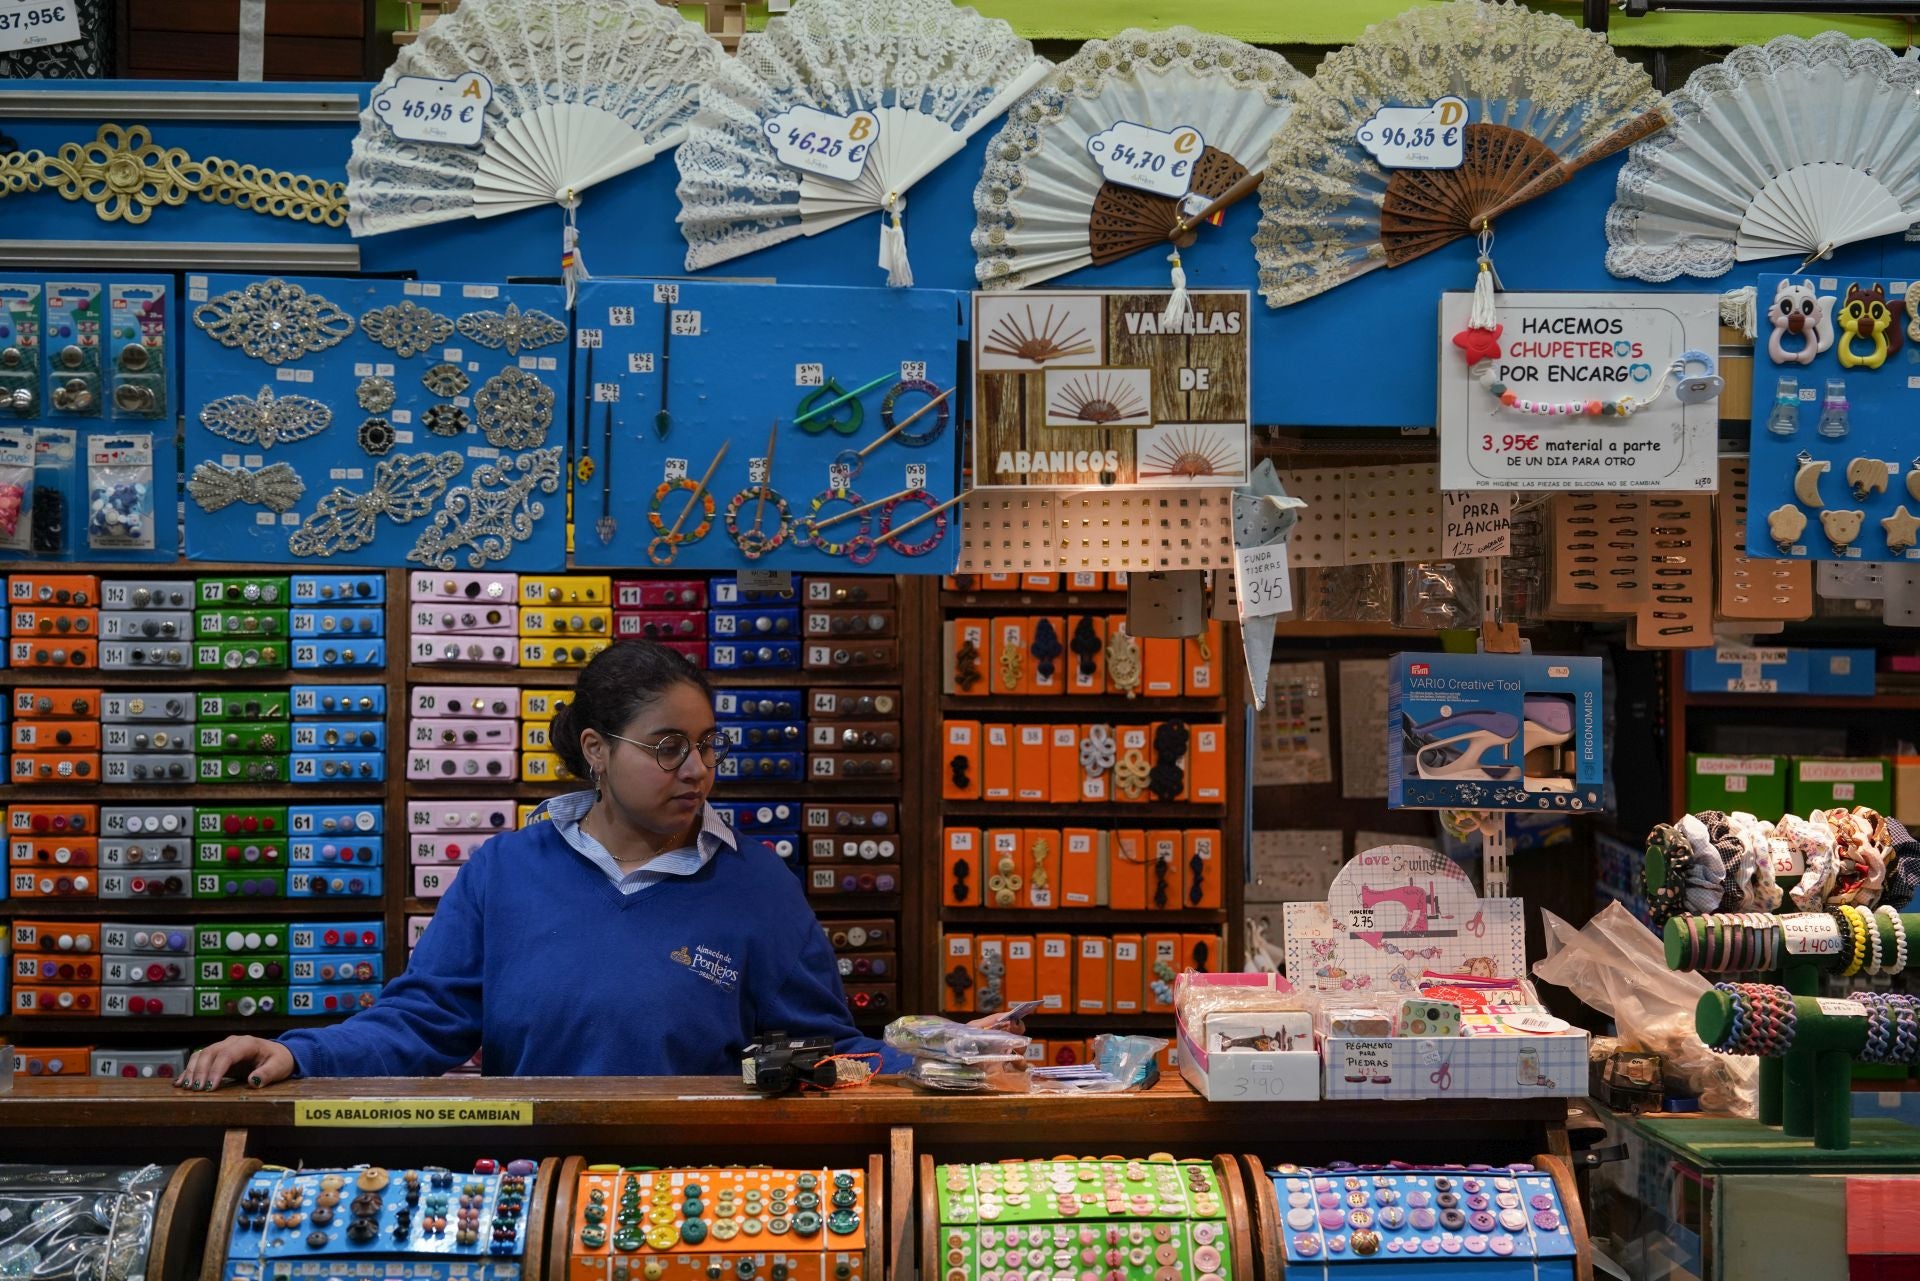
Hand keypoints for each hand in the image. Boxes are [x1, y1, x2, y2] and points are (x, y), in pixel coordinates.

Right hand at [176, 1037, 294, 1091]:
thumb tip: (253, 1081)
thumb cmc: (279, 1060)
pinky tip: (180, 1082)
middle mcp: (232, 1042)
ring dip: (192, 1070)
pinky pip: (200, 1059)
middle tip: (195, 1089)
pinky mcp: (218, 1055)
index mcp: (248, 1043)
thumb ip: (268, 1073)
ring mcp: (223, 1047)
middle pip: (210, 1053)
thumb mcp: (279, 1067)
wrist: (279, 1053)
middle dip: (200, 1071)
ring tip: (186, 1087)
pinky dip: (189, 1070)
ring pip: (202, 1054)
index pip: (227, 1054)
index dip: (216, 1070)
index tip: (210, 1086)